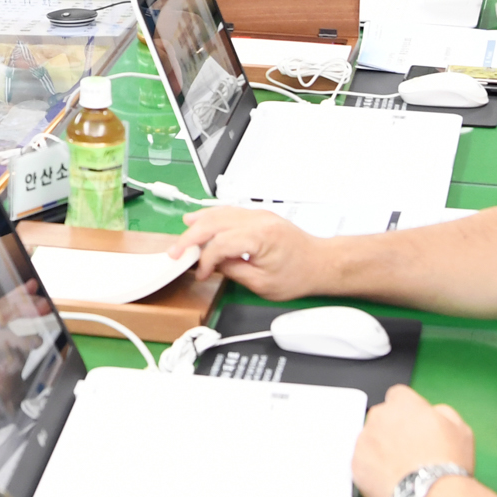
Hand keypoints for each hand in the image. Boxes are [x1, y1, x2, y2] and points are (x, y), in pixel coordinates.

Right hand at [168, 206, 331, 298]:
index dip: (205, 261)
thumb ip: (234, 271)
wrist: (321, 263)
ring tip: (182, 232)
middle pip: (214, 222)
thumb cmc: (299, 275)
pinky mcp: (259, 216)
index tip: (201, 274)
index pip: (220, 244)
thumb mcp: (262, 284)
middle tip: (175, 251)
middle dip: (191, 237)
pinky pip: (230, 211)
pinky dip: (212, 216)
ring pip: (220, 212)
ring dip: (199, 222)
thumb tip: (213, 265)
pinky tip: (201, 220)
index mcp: (260, 237)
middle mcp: (258, 220)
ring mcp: (258, 215)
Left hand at [352, 385, 475, 496]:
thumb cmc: (447, 465)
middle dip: (392, 429)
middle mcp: (380, 417)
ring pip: (370, 439)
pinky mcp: (355, 464)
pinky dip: (372, 469)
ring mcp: (364, 440)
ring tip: (401, 470)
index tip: (414, 425)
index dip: (408, 411)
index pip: (398, 396)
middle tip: (408, 451)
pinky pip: (362, 462)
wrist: (432, 496)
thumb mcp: (460, 430)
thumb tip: (433, 413)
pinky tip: (390, 481)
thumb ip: (442, 412)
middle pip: (382, 417)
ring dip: (381, 449)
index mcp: (404, 404)